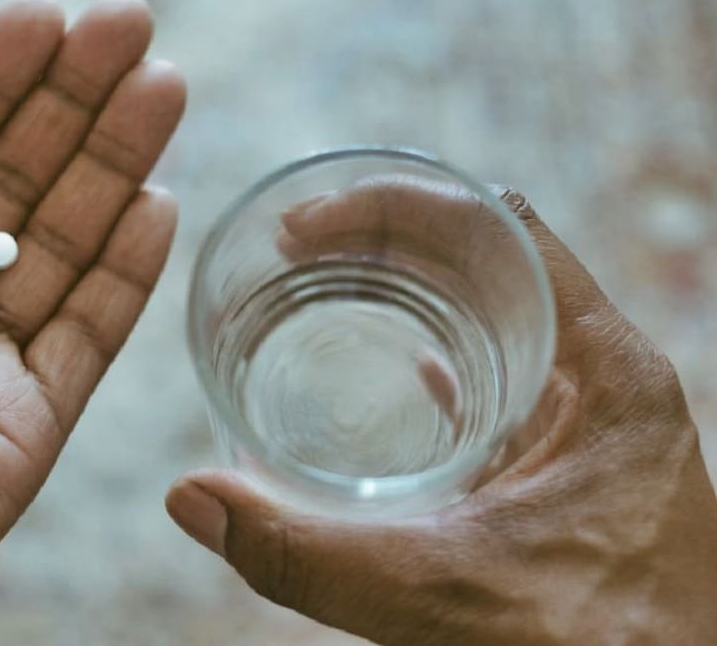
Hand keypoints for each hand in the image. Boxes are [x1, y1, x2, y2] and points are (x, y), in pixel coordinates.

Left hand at [0, 0, 183, 645]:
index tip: (37, 15)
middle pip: (7, 188)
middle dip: (68, 102)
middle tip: (126, 21)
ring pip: (58, 251)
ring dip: (112, 164)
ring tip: (159, 82)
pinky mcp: (11, 443)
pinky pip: (82, 345)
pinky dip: (123, 275)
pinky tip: (156, 198)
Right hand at [166, 185, 716, 644]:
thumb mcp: (438, 593)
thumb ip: (305, 553)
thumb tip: (192, 500)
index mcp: (603, 373)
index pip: (499, 227)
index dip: (395, 204)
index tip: (306, 225)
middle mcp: (604, 378)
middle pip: (489, 258)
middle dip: (383, 240)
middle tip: (292, 248)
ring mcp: (592, 420)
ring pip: (493, 314)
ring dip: (409, 293)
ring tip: (322, 289)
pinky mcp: (574, 462)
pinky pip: (504, 376)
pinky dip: (442, 358)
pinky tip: (399, 376)